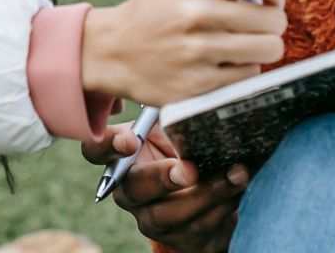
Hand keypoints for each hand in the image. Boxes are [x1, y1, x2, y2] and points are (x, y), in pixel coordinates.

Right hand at [81, 0, 291, 106]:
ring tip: (240, 40)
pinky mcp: (197, 86)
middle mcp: (197, 14)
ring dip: (261, 46)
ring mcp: (197, 53)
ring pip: (269, 50)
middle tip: (250, 18)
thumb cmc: (165, 3)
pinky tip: (221, 60)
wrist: (116, 50)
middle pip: (276, 19)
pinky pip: (249, 76)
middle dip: (270, 18)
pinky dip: (242, 69)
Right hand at [81, 120, 247, 252]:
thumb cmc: (186, 150)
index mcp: (122, 157)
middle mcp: (128, 191)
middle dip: (161, 178)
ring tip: (235, 174)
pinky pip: (196, 226)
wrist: (209, 195)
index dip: (107, 146)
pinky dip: (222, 205)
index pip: (96, 151)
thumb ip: (174, 117)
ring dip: (205, 194)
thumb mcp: (176, 130)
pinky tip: (238, 186)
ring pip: (167, 214)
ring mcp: (149, 218)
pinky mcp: (177, 237)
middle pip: (132, 189)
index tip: (131, 139)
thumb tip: (195, 96)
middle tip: (189, 169)